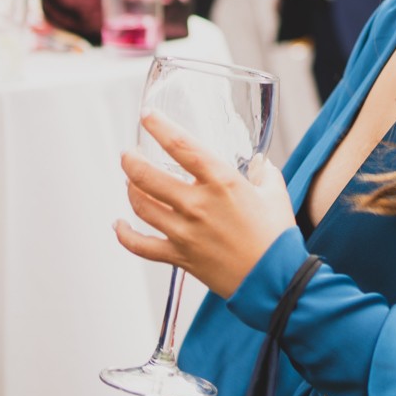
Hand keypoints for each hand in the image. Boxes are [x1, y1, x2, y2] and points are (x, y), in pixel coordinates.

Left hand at [116, 113, 294, 298]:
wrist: (274, 279)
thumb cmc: (277, 236)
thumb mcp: (275, 193)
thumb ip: (264, 172)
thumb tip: (258, 163)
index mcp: (222, 182)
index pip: (181, 145)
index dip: (160, 127)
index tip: (147, 116)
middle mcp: (197, 204)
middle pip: (147, 176)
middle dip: (131, 160)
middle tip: (128, 154)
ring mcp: (184, 232)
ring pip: (140, 206)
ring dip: (129, 189)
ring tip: (129, 181)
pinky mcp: (179, 256)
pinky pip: (140, 245)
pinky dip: (124, 234)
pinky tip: (119, 225)